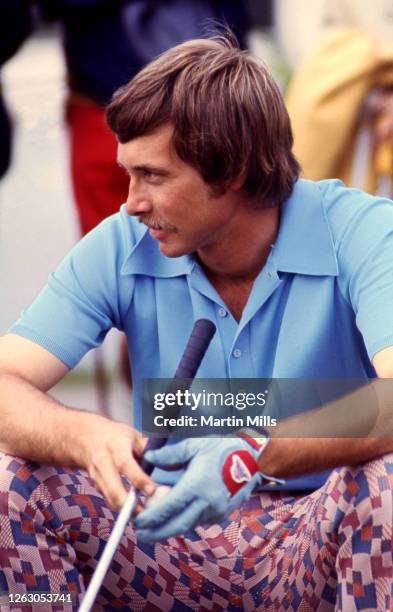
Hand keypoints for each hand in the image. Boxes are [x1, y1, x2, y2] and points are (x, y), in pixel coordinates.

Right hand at [77, 413, 155, 510]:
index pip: (125, 464)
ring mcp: (97, 475)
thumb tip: (174, 463)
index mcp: (116, 446)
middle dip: (129, 505)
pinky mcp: (95, 486)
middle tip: (147, 513)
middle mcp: (103, 462)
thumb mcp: (134, 436)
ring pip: (110, 499)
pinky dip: (121, 507)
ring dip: (126, 511)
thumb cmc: (116, 436)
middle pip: (113, 488)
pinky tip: (134, 510)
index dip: (138, 479)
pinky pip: (109, 500)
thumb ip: (150, 450)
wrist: (86, 437)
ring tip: (144, 517)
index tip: (152, 490)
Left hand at [134, 433, 275, 541]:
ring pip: (188, 525)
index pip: (169, 507)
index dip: (151, 517)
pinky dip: (186, 521)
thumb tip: (150, 458)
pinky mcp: (222, 513)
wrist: (253, 456)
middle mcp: (207, 502)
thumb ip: (170, 454)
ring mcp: (216, 510)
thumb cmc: (223, 447)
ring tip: (154, 528)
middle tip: (140, 535)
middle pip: (177, 525)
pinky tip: (176, 518)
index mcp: (197, 484)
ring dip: (170, 528)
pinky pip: (200, 521)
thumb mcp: (194, 445)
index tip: (137, 521)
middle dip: (157, 533)